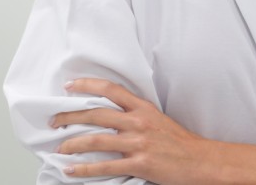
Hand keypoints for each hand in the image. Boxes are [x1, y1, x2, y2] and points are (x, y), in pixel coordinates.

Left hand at [51, 78, 207, 183]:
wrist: (201, 160)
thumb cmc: (180, 142)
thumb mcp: (158, 119)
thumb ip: (136, 114)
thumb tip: (111, 114)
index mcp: (143, 108)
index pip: (111, 90)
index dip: (88, 85)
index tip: (69, 86)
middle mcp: (139, 122)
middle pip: (97, 114)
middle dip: (71, 116)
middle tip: (54, 120)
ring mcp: (138, 143)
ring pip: (97, 140)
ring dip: (73, 144)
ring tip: (59, 147)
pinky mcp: (140, 164)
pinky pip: (105, 166)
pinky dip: (84, 169)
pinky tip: (72, 170)